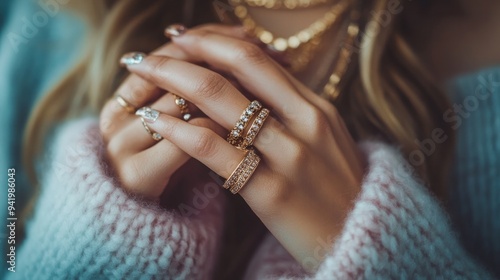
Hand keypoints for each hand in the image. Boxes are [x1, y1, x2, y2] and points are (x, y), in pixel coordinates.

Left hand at [121, 25, 365, 270]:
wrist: (365, 242)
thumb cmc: (338, 194)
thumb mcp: (325, 143)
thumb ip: (292, 115)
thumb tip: (250, 92)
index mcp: (317, 108)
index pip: (256, 58)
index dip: (213, 42)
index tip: (181, 37)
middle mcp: (306, 122)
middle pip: (236, 67)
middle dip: (184, 52)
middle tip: (147, 50)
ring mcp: (290, 155)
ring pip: (220, 101)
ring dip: (170, 80)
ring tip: (139, 76)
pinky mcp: (272, 191)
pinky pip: (214, 149)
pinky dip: (178, 130)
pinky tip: (153, 121)